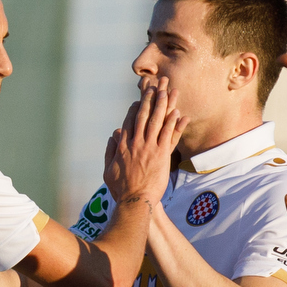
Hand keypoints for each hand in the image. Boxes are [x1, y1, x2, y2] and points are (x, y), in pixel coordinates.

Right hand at [104, 77, 184, 204]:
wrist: (134, 201)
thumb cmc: (120, 189)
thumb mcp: (108, 170)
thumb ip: (110, 151)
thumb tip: (113, 135)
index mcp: (123, 146)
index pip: (129, 121)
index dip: (135, 108)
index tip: (140, 98)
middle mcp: (136, 143)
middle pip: (143, 116)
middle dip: (150, 99)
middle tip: (156, 85)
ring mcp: (149, 148)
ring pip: (157, 121)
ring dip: (163, 104)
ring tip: (168, 91)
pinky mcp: (161, 156)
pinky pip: (168, 136)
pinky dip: (173, 123)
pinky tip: (178, 112)